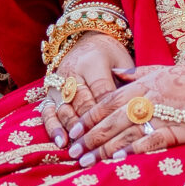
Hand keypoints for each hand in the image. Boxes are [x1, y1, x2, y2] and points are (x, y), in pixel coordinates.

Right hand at [40, 34, 134, 153]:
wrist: (85, 38)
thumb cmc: (110, 55)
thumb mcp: (122, 62)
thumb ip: (127, 82)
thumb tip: (137, 108)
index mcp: (93, 62)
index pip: (102, 91)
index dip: (110, 112)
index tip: (118, 131)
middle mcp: (72, 73)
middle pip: (82, 103)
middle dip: (91, 126)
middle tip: (100, 146)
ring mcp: (58, 83)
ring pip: (64, 109)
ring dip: (72, 129)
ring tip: (80, 147)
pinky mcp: (49, 92)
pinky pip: (47, 111)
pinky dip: (53, 127)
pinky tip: (61, 141)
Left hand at [76, 55, 184, 160]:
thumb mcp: (164, 68)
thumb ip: (138, 72)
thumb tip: (117, 73)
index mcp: (142, 85)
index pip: (106, 102)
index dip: (88, 118)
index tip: (74, 132)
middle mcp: (146, 100)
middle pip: (109, 121)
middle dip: (88, 138)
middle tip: (72, 153)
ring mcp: (160, 115)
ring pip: (124, 134)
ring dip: (103, 149)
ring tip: (86, 162)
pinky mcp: (177, 129)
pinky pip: (150, 142)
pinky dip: (133, 151)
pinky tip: (118, 161)